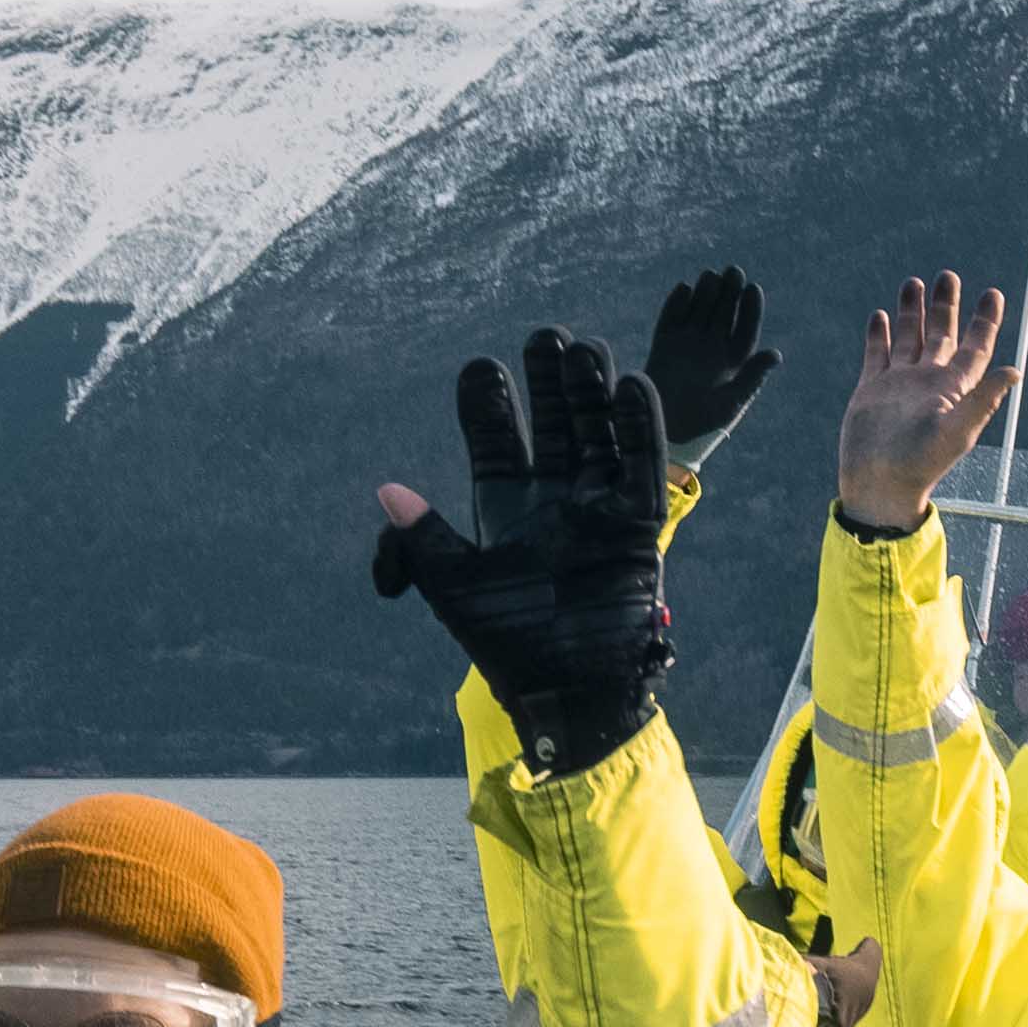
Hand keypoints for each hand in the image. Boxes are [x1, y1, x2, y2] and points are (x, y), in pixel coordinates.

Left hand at [376, 331, 686, 773]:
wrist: (570, 690)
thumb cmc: (509, 645)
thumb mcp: (455, 587)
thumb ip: (420, 540)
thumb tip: (386, 492)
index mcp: (505, 510)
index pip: (497, 443)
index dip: (488, 406)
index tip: (481, 368)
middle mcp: (553, 500)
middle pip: (554, 425)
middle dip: (548, 382)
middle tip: (543, 336)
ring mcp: (597, 508)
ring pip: (598, 433)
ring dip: (591, 393)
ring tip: (583, 348)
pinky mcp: (636, 524)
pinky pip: (640, 465)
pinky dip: (638, 426)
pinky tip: (630, 383)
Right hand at [648, 267, 780, 476]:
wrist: (664, 431)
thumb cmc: (703, 422)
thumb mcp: (732, 402)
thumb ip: (752, 377)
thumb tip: (775, 354)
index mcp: (734, 361)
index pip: (745, 328)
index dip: (750, 309)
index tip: (753, 289)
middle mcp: (712, 348)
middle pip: (724, 313)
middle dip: (729, 293)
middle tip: (734, 272)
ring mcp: (687, 344)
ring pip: (699, 311)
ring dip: (705, 293)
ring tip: (711, 276)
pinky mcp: (663, 344)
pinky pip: (671, 319)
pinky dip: (676, 304)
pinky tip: (684, 289)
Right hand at [830, 271, 1015, 539]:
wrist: (878, 484)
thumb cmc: (922, 463)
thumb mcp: (957, 430)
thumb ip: (983, 399)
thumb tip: (1015, 371)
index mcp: (953, 389)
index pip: (975, 347)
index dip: (985, 321)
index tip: (993, 294)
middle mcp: (929, 382)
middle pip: (941, 334)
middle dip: (946, 306)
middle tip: (948, 276)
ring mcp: (900, 384)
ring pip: (909, 338)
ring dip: (913, 311)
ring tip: (914, 282)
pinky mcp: (872, 389)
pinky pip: (878, 354)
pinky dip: (880, 333)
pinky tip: (882, 315)